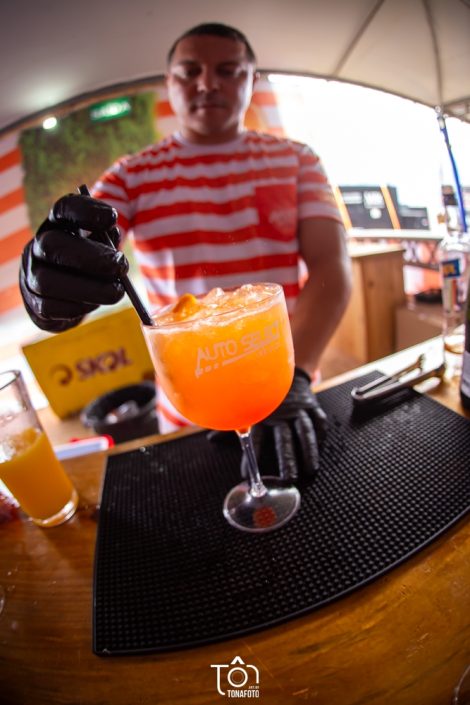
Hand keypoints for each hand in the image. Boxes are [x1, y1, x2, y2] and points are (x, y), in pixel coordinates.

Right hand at [19, 193, 128, 331]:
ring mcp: (31, 275)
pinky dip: (77, 308)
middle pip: (52, 246)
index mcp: (57, 226)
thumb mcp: (100, 247)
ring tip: (117, 291)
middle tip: (121, 266)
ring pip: (48, 282)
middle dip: (91, 257)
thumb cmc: (89, 265)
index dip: (86, 211)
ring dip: (89, 289)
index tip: (112, 218)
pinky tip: (94, 304)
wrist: (64, 297)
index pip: (64, 209)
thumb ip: (107, 241)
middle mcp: (38, 246)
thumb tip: (113, 236)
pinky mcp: (33, 303)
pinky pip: (50, 307)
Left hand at [208, 367, 327, 481]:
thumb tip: (210, 439)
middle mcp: (281, 413)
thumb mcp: (247, 407)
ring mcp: (298, 409)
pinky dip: (320, 434)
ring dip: (309, 451)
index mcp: (263, 414)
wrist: (283, 369)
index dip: (251, 456)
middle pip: (284, 438)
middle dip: (287, 459)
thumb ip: (233, 425)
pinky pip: (319, 420)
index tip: (246, 474)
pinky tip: (321, 449)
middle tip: (288, 479)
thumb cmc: (263, 395)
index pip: (256, 438)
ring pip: (305, 431)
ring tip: (310, 471)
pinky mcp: (312, 405)